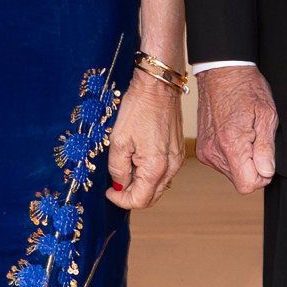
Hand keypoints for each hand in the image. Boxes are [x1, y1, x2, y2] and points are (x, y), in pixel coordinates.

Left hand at [106, 72, 183, 209]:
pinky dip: (149, 173)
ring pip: (158, 185)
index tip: (109, 191)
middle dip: (131, 194)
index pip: (140, 200)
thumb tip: (119, 184)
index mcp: (156, 167)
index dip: (121, 200)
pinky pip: (163, 172)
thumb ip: (117, 168)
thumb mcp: (118, 140)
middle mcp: (171, 167)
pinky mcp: (177, 151)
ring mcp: (177, 159)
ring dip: (141, 183)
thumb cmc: (139, 108)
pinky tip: (138, 158)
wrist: (157, 86)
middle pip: (151, 197)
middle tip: (115, 182)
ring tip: (126, 166)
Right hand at [195, 65, 277, 193]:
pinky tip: (235, 134)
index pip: (248, 185)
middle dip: (253, 166)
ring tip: (245, 133)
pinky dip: (232, 155)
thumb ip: (266, 148)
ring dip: (242, 160)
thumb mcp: (267, 114)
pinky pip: (222, 164)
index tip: (265, 157)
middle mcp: (214, 151)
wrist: (221, 72)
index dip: (262, 175)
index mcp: (231, 144)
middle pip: (240, 180)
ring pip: (232, 173)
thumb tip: (266, 172)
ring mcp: (205, 151)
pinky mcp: (202, 149)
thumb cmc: (246, 87)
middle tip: (256, 138)